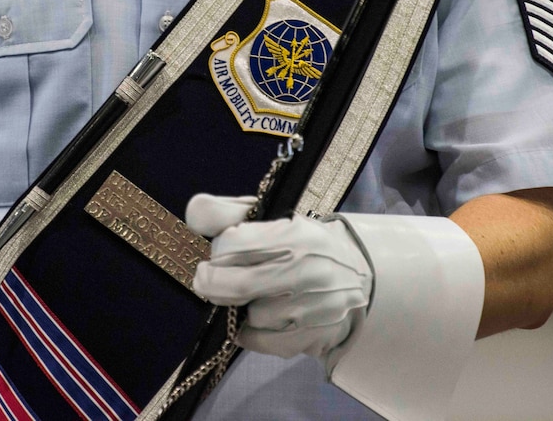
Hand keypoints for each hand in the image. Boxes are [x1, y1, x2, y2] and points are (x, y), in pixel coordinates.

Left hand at [186, 194, 372, 361]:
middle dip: (213, 284)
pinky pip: (262, 341)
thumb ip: (227, 213)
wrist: (359, 275)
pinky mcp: (314, 336)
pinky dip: (254, 333)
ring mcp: (314, 307)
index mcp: (295, 234)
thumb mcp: (270, 219)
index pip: (235, 243)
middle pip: (238, 286)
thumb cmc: (302, 244)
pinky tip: (265, 318)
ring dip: (243, 308)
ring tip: (257, 295)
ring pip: (251, 316)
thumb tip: (193, 212)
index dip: (219, 249)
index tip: (220, 250)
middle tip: (208, 279)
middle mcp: (308, 271)